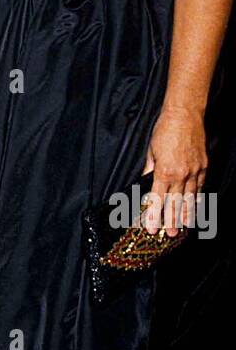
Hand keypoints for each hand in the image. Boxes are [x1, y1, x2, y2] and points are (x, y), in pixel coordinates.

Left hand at [141, 105, 207, 235]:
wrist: (185, 115)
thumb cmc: (164, 130)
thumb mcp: (151, 151)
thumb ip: (149, 169)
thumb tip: (146, 183)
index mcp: (164, 171)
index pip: (157, 199)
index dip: (154, 215)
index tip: (152, 228)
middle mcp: (180, 174)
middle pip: (174, 203)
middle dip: (171, 220)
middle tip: (169, 234)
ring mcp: (194, 171)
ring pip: (189, 198)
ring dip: (185, 214)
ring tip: (183, 227)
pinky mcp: (203, 166)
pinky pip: (199, 187)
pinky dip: (197, 199)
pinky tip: (195, 208)